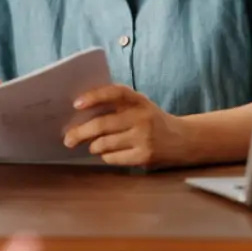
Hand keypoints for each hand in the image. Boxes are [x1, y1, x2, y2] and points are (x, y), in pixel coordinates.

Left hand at [63, 85, 186, 167]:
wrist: (183, 140)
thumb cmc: (151, 120)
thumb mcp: (139, 105)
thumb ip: (117, 105)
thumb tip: (80, 114)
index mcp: (139, 100)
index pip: (115, 92)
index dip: (94, 96)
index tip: (76, 104)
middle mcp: (142, 117)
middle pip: (102, 124)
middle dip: (80, 132)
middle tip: (68, 139)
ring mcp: (144, 138)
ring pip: (105, 143)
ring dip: (93, 146)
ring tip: (92, 145)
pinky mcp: (145, 157)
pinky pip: (113, 158)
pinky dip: (105, 156)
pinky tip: (108, 153)